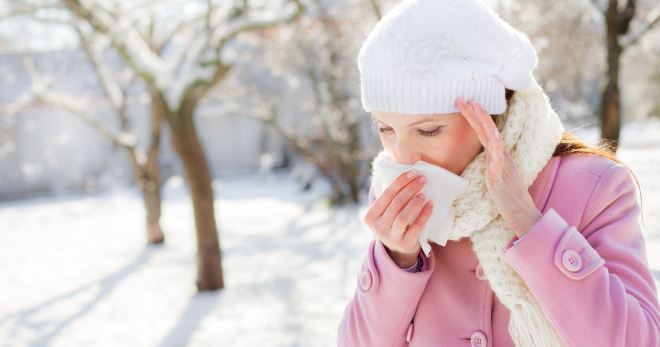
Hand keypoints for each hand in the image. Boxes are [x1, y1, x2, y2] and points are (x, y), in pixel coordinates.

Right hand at [363, 169, 433, 267]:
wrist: (397, 249)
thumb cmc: (391, 222)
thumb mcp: (382, 212)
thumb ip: (384, 196)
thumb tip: (392, 170)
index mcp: (370, 216)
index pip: (386, 195)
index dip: (400, 182)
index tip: (412, 172)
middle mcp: (378, 228)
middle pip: (396, 204)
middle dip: (410, 189)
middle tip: (422, 179)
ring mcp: (391, 237)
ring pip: (404, 217)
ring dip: (415, 203)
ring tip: (424, 193)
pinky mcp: (405, 244)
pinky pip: (416, 227)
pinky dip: (424, 215)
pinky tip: (430, 205)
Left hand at [455, 97, 541, 236]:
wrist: (522, 213)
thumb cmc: (508, 198)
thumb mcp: (496, 177)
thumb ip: (490, 165)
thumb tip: (483, 158)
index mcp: (498, 155)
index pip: (484, 132)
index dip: (474, 117)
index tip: (464, 103)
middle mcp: (501, 155)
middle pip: (486, 129)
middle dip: (474, 113)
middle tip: (462, 98)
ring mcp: (501, 164)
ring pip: (491, 137)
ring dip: (482, 121)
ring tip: (473, 106)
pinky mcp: (499, 176)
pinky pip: (497, 157)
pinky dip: (494, 144)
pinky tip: (489, 133)